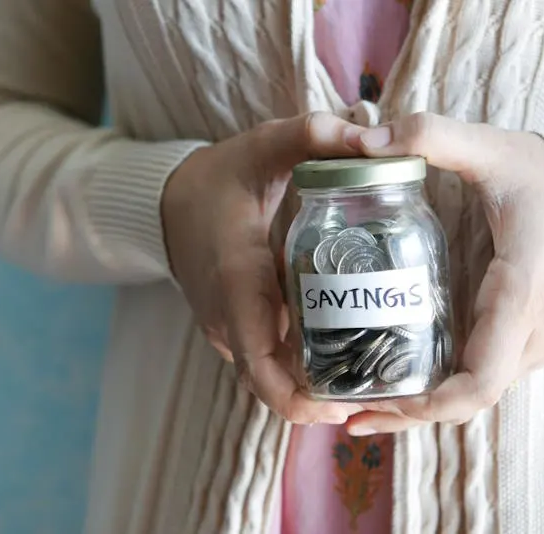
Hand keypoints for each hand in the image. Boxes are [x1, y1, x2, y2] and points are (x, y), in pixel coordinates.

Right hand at [162, 112, 365, 424]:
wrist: (166, 201)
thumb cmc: (218, 178)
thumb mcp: (263, 147)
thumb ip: (313, 135)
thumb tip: (375, 139)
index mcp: (237, 282)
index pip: (261, 367)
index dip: (299, 401)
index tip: (343, 408)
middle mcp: (227, 318)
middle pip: (272, 384)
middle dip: (321, 399)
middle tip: (377, 390)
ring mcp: (225, 327)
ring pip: (270, 374)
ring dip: (312, 384)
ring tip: (369, 374)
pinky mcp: (230, 327)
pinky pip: (265, 358)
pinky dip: (297, 365)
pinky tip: (340, 348)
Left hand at [345, 112, 543, 434]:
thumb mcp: (491, 148)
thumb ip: (432, 137)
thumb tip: (364, 139)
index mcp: (524, 289)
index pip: (481, 377)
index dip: (431, 404)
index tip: (381, 404)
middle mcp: (541, 329)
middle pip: (472, 395)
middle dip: (412, 410)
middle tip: (349, 412)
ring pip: (481, 390)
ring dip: (428, 402)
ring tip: (366, 400)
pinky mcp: (542, 340)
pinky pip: (491, 374)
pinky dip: (450, 385)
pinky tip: (407, 381)